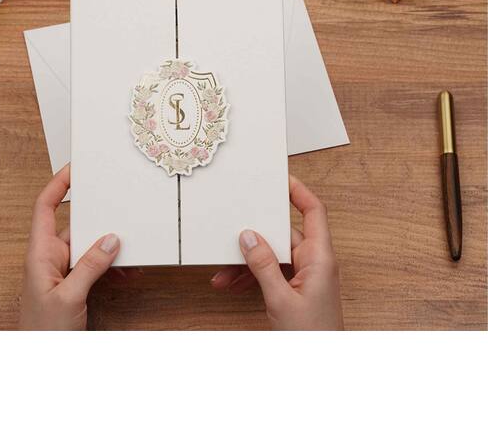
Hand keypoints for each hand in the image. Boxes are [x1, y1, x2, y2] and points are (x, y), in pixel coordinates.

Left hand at [19, 164, 124, 329]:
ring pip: (89, 246)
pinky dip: (111, 266)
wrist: (42, 359)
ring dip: (109, 248)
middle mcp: (50, 257)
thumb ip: (89, 266)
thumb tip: (109, 239)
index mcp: (40, 253)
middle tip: (118, 209)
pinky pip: (95, 265)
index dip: (58, 184)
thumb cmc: (42, 332)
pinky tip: (126, 272)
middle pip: (75, 224)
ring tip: (130, 250)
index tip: (75, 168)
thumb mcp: (69, 297)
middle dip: (99, 219)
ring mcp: (62, 270)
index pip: (45, 207)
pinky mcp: (74, 283)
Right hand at [211, 174, 343, 329]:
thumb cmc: (312, 337)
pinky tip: (232, 284)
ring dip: (248, 262)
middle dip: (254, 238)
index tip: (280, 177)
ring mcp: (306, 276)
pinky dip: (252, 276)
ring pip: (273, 255)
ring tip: (224, 274)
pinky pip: (272, 272)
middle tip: (233, 232)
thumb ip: (263, 266)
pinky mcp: (297, 288)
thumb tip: (249, 236)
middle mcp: (314, 263)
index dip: (299, 191)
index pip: (314, 212)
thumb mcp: (280, 300)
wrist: (320, 367)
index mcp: (320, 259)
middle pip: (283, 233)